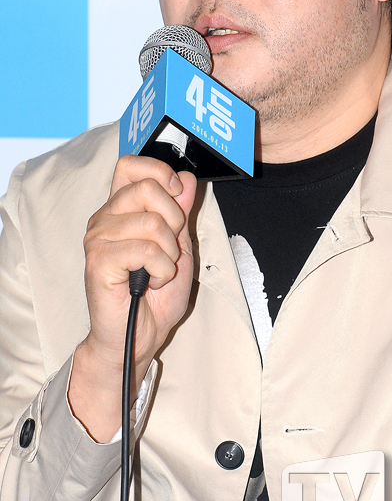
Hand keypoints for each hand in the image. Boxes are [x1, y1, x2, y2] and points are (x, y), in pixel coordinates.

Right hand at [69, 155, 196, 440]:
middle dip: (173, 218)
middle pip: (146, 187)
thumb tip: (186, 178)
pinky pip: (146, 250)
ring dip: (169, 253)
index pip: (130, 164)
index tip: (177, 195)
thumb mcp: (180, 245)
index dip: (159, 172)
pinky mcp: (98, 261)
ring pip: (152, 222)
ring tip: (159, 270)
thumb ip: (181, 211)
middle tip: (170, 247)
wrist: (139, 336)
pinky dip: (161, 269)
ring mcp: (98, 238)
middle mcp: (105, 218)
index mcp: (121, 208)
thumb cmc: (156, 294)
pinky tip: (151, 282)